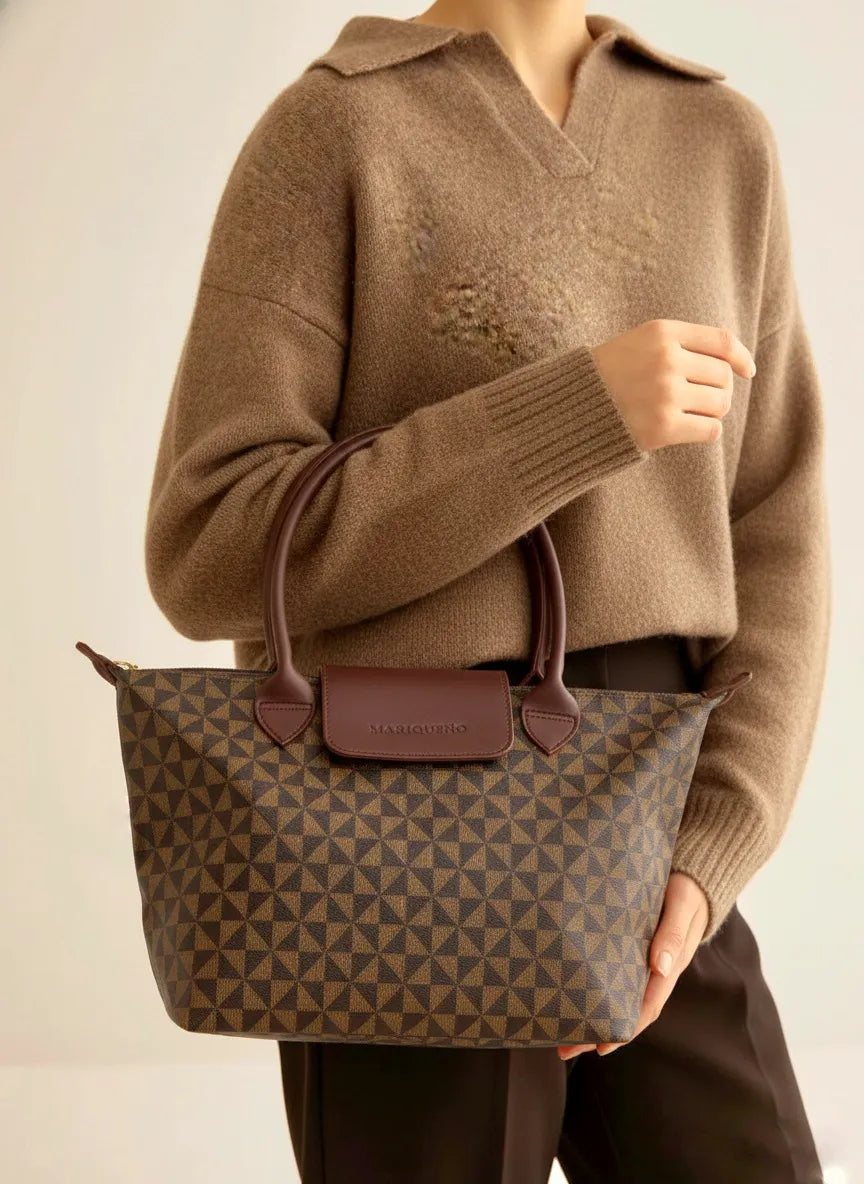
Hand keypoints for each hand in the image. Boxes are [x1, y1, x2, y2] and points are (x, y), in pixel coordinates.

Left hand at [557, 872, 708, 1060]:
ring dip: (595, 1013)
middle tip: (565, 1049)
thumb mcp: (682, 907)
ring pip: (619, 996)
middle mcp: (656, 970)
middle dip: (599, 1031)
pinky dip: (598, 988)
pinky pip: (616, 975)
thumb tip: (660, 967)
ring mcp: (646, 960)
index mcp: (670, 966)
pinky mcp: (635, 947)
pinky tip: (576, 991)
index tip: (600, 1048)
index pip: (646, 1007)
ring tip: (561, 1029)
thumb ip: (672, 934)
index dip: (624, 1029)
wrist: (694, 876)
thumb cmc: (689, 891)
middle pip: (628, 1010)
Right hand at [590, 319, 755, 450]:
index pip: (722, 342)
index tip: (747, 371)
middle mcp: (666, 359)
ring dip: (712, 412)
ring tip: (691, 413)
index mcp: (662, 332)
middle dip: (719, 390)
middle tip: (702, 400)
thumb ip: (683, 344)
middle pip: (723, 377)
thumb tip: (739, 366)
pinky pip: (710, 430)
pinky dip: (705, 431)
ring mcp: (665, 394)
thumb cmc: (609, 376)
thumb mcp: (641, 343)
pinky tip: (687, 429)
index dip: (741, 357)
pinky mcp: (664, 427)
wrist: (570, 408)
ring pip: (720, 404)